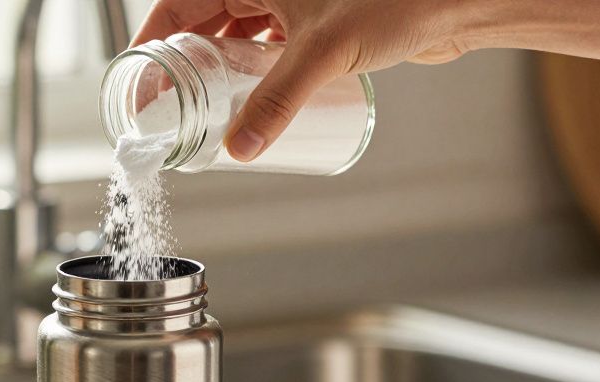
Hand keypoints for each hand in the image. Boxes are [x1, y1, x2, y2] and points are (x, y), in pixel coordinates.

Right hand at [133, 0, 480, 161]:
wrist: (456, 1)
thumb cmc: (396, 1)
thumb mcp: (323, 53)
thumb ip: (276, 102)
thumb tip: (240, 148)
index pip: (180, 1)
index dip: (154, 41)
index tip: (142, 81)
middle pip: (204, 18)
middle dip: (185, 63)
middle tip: (172, 107)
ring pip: (236, 30)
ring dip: (220, 68)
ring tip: (206, 110)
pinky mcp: (315, 16)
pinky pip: (267, 41)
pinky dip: (253, 67)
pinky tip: (250, 97)